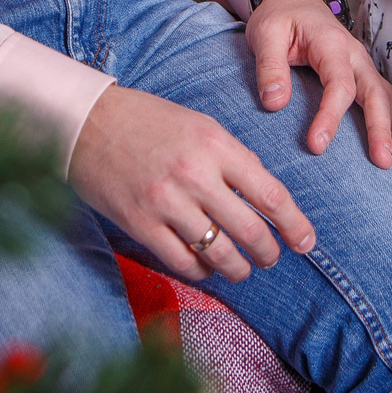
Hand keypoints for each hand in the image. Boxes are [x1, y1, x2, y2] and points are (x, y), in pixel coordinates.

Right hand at [69, 85, 315, 283]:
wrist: (85, 123)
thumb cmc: (145, 121)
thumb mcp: (198, 126)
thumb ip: (232, 158)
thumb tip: (263, 194)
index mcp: (214, 145)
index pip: (269, 194)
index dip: (294, 224)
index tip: (306, 241)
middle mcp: (194, 174)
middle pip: (250, 230)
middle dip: (269, 252)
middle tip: (272, 258)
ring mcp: (166, 202)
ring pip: (220, 253)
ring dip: (239, 269)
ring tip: (242, 269)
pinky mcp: (140, 224)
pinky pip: (183, 262)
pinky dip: (202, 271)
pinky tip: (206, 267)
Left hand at [248, 0, 391, 168]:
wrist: (293, 0)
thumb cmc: (279, 18)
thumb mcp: (265, 35)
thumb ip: (269, 67)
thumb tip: (275, 104)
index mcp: (331, 44)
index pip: (338, 84)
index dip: (330, 116)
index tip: (317, 145)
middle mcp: (355, 55)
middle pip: (374, 93)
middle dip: (381, 128)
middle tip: (383, 162)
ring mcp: (363, 65)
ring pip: (388, 98)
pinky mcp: (364, 74)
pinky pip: (389, 99)